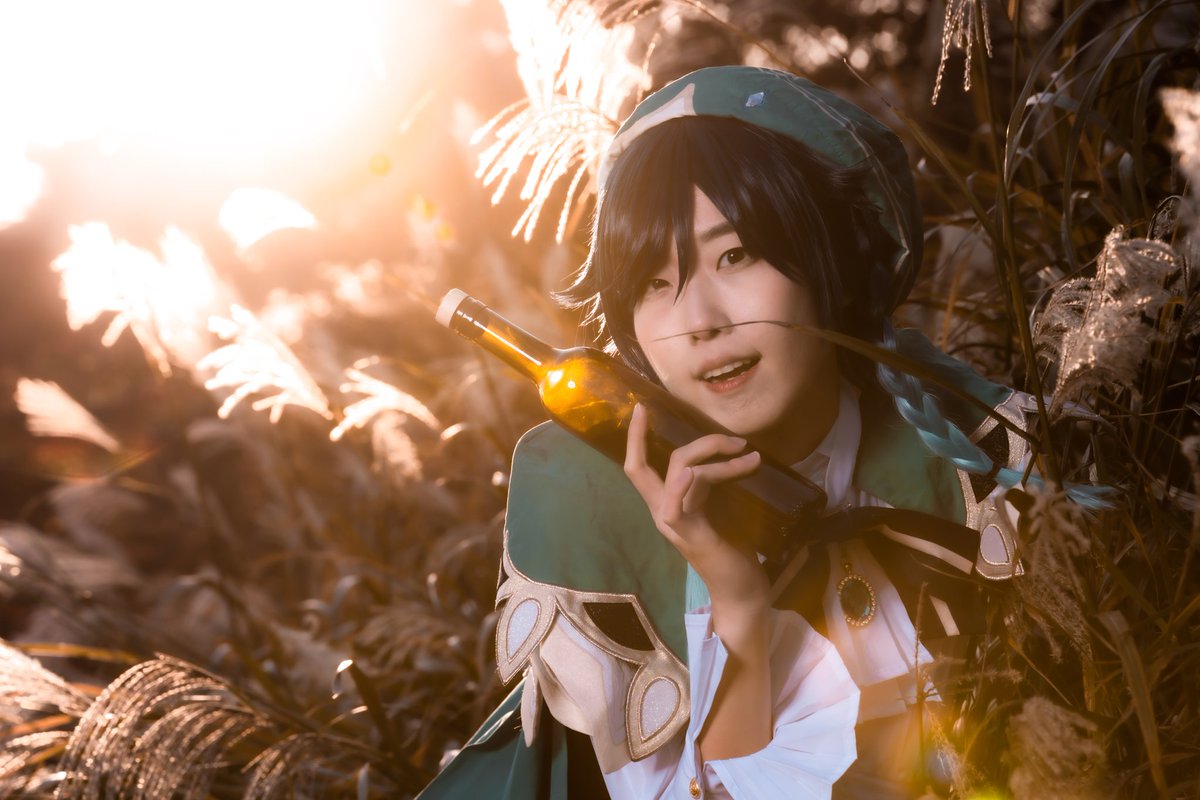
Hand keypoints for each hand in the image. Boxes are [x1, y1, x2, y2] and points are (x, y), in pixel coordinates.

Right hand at [623, 404, 769, 608]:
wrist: (741, 590)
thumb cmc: (732, 550)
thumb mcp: (718, 508)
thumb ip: (710, 484)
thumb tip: (724, 452)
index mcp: (667, 505)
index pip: (638, 468)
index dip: (635, 438)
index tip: (641, 407)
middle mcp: (662, 512)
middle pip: (645, 465)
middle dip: (679, 439)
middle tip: (733, 438)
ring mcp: (672, 524)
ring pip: (681, 471)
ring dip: (718, 456)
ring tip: (753, 457)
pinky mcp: (689, 534)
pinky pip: (678, 502)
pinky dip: (686, 481)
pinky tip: (707, 469)